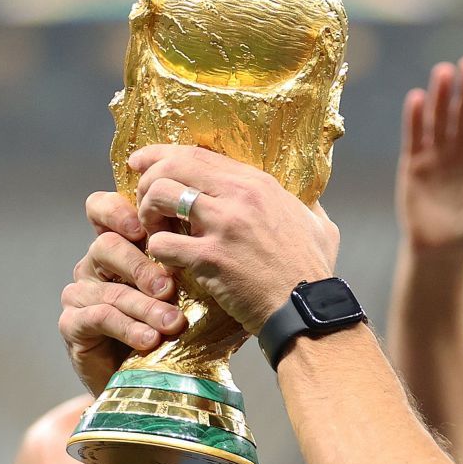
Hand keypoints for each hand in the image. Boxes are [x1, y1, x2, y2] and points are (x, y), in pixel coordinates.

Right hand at [59, 193, 186, 395]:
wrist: (149, 382)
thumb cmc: (174, 332)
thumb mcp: (191, 296)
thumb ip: (195, 269)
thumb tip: (227, 254)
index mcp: (119, 247)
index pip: (103, 210)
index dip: (117, 211)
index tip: (144, 227)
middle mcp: (95, 265)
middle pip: (107, 246)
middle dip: (142, 266)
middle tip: (169, 288)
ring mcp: (81, 294)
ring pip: (110, 289)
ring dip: (145, 307)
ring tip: (173, 323)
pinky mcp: (72, 324)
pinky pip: (99, 318)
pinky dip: (128, 328)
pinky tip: (150, 340)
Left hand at [129, 145, 339, 333]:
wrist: (308, 310)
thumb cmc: (313, 272)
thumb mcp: (320, 227)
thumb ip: (309, 206)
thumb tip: (309, 200)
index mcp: (259, 183)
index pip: (198, 153)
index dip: (162, 154)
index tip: (143, 162)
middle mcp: (240, 196)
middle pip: (173, 165)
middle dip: (148, 179)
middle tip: (145, 203)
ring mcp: (223, 225)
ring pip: (160, 195)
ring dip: (147, 213)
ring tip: (153, 231)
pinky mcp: (210, 258)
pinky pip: (162, 243)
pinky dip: (156, 252)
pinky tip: (166, 263)